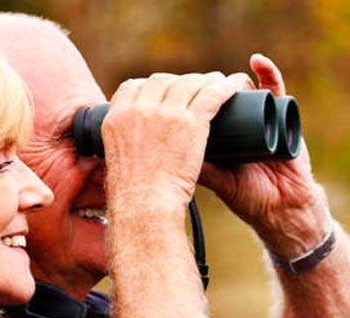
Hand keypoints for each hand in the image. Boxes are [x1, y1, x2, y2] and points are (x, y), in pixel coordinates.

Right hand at [102, 72, 247, 212]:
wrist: (145, 204)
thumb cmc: (134, 194)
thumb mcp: (116, 161)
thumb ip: (123, 147)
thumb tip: (133, 148)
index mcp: (117, 116)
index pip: (133, 86)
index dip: (152, 87)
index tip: (164, 92)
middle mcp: (139, 108)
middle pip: (162, 81)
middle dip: (179, 81)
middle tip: (194, 88)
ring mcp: (165, 113)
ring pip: (189, 83)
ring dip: (205, 80)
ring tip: (217, 83)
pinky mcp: (190, 121)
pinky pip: (212, 95)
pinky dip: (224, 88)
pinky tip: (233, 86)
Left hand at [199, 54, 329, 257]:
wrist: (285, 209)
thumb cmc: (252, 200)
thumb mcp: (222, 184)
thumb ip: (203, 171)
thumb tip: (171, 154)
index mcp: (224, 139)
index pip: (204, 112)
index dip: (194, 100)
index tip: (180, 92)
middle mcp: (241, 126)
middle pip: (224, 99)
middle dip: (212, 88)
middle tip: (200, 85)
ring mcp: (263, 118)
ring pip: (246, 90)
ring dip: (234, 80)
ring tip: (224, 80)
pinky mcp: (283, 115)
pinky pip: (276, 90)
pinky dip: (269, 73)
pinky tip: (257, 62)